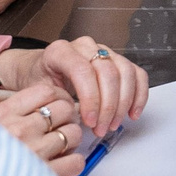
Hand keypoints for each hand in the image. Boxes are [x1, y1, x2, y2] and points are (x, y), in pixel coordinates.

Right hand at [0, 81, 85, 175]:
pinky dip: (72, 164)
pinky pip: (76, 161)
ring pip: (73, 133)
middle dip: (66, 118)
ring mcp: (34, 153)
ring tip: (58, 151)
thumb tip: (34, 111)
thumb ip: (5, 119)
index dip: (58, 97)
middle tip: (59, 128)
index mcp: (2, 117)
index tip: (59, 105)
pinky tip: (60, 168)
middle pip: (64, 109)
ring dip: (70, 141)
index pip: (45, 92)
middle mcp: (20, 131)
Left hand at [10, 36, 150, 140]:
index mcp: (61, 51)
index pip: (83, 70)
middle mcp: (84, 46)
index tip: (90, 121)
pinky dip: (139, 95)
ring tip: (113, 124)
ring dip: (124, 103)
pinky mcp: (117, 60)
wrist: (38, 70)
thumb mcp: (36, 92)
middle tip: (101, 128)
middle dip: (108, 106)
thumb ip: (55, 102)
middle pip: (108, 72)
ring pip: (126, 73)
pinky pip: (137, 74)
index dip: (90, 98)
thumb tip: (74, 119)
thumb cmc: (37, 81)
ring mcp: (103, 51)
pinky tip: (132, 112)